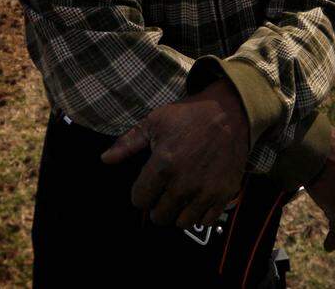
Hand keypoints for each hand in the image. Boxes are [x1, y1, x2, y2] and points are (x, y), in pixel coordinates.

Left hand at [100, 78, 249, 229]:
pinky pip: (205, 221)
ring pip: (181, 223)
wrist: (230, 111)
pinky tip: (196, 199)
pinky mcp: (224, 194)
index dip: (140, 193)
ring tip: (179, 197)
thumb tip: (105, 159)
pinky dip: (199, 215)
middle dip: (157, 205)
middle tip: (163, 191)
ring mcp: (205, 191)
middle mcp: (183, 183)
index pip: (140, 200)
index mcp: (163, 165)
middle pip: (159, 216)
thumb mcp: (154, 121)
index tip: (147, 185)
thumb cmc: (189, 115)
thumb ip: (128, 143)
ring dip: (177, 212)